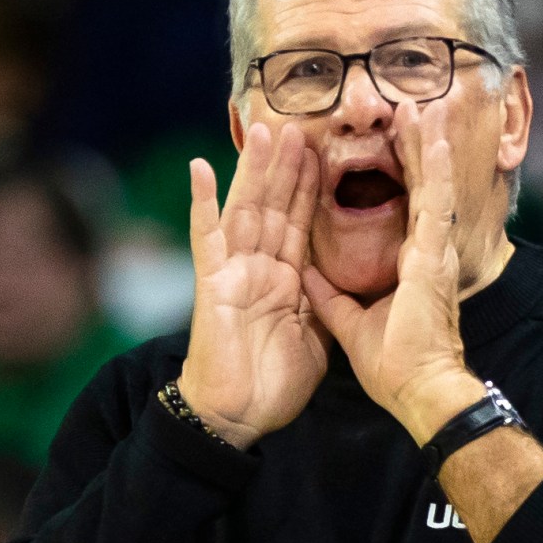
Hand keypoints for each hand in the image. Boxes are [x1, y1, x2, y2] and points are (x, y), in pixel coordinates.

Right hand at [180, 122, 326, 448]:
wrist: (239, 417)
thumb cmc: (272, 384)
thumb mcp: (315, 338)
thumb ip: (324, 304)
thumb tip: (341, 283)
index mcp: (285, 280)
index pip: (300, 223)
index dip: (310, 188)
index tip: (322, 152)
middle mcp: (259, 269)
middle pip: (275, 207)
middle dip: (287, 168)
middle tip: (300, 125)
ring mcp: (233, 272)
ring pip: (246, 210)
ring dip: (254, 171)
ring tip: (264, 132)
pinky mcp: (212, 284)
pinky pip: (207, 237)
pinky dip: (203, 203)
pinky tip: (202, 168)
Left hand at [305, 101, 477, 443]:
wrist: (417, 391)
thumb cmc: (395, 366)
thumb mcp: (348, 323)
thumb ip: (329, 295)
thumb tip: (304, 273)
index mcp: (409, 265)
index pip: (400, 206)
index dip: (394, 172)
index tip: (388, 140)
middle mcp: (425, 252)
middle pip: (418, 186)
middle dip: (415, 146)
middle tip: (411, 107)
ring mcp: (431, 251)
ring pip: (429, 184)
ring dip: (427, 143)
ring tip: (424, 105)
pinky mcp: (432, 257)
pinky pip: (433, 202)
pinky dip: (433, 167)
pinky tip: (432, 136)